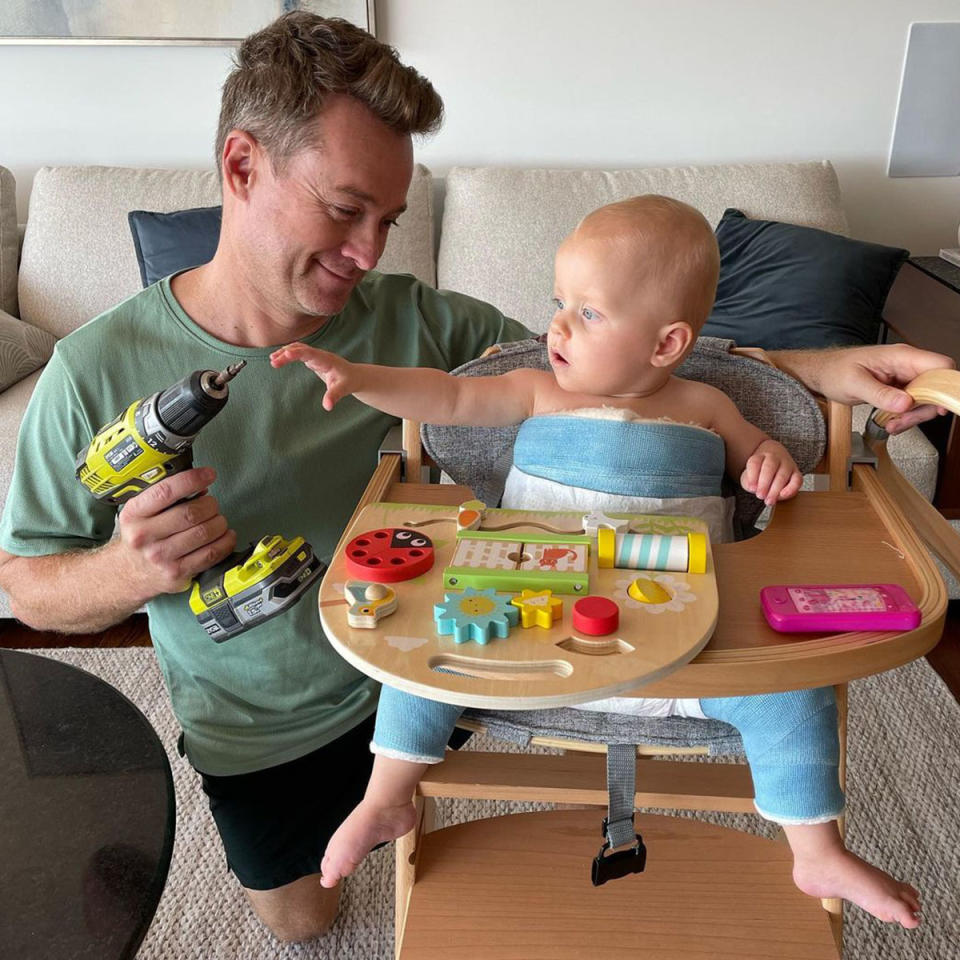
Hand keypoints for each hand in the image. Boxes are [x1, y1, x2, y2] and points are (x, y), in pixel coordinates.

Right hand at [116, 467, 236, 596]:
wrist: (128, 572)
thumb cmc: (141, 537)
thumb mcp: (141, 512)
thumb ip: (166, 497)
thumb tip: (200, 486)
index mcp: (134, 514)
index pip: (166, 492)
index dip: (192, 479)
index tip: (208, 474)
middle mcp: (144, 536)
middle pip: (191, 514)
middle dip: (210, 505)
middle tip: (212, 505)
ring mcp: (160, 557)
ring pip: (204, 533)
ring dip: (220, 523)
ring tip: (218, 520)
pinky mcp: (177, 573)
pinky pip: (212, 554)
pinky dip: (225, 541)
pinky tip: (226, 535)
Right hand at [270, 342, 353, 409]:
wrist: (355, 376)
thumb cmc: (349, 382)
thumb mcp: (343, 389)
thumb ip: (334, 396)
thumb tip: (327, 407)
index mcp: (326, 360)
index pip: (309, 353)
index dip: (296, 353)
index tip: (284, 356)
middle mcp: (320, 355)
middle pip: (300, 349)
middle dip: (286, 354)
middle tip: (273, 362)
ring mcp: (316, 355)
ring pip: (298, 348)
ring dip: (285, 352)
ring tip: (272, 360)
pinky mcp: (314, 359)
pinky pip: (299, 352)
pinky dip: (289, 354)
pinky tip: (280, 358)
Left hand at [741, 440, 802, 505]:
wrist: (773, 461)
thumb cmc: (759, 472)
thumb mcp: (748, 476)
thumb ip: (748, 482)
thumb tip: (754, 488)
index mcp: (760, 456)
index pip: (755, 462)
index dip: (752, 476)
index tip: (751, 488)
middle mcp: (774, 457)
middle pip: (769, 467)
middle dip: (764, 483)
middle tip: (760, 496)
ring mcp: (787, 464)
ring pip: (783, 474)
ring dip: (775, 489)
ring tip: (769, 500)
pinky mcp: (796, 473)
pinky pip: (797, 480)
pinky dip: (791, 489)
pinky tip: (782, 495)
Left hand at [801, 344, 953, 434]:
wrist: (821, 374)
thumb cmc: (834, 370)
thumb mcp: (854, 384)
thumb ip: (880, 394)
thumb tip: (905, 403)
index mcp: (900, 356)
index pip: (940, 365)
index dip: (945, 386)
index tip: (938, 407)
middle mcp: (906, 365)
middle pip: (935, 387)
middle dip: (923, 409)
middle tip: (904, 421)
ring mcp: (903, 377)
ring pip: (925, 399)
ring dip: (912, 417)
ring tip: (891, 425)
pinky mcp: (898, 389)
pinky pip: (911, 405)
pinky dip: (904, 417)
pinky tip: (890, 423)